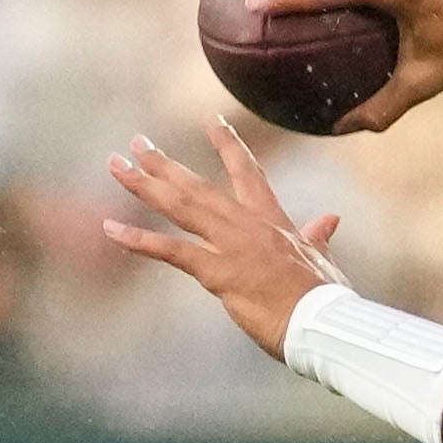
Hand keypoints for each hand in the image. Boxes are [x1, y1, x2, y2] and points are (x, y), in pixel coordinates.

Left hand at [105, 120, 344, 355]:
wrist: (322, 321)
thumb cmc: (324, 298)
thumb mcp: (322, 260)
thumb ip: (318, 236)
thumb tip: (330, 219)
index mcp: (272, 220)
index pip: (247, 172)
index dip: (228, 144)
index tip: (211, 120)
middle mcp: (246, 224)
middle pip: (197, 184)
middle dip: (163, 163)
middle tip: (136, 143)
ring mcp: (229, 244)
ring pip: (178, 205)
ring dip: (144, 184)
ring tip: (116, 166)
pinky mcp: (217, 271)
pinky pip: (170, 250)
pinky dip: (139, 239)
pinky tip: (112, 228)